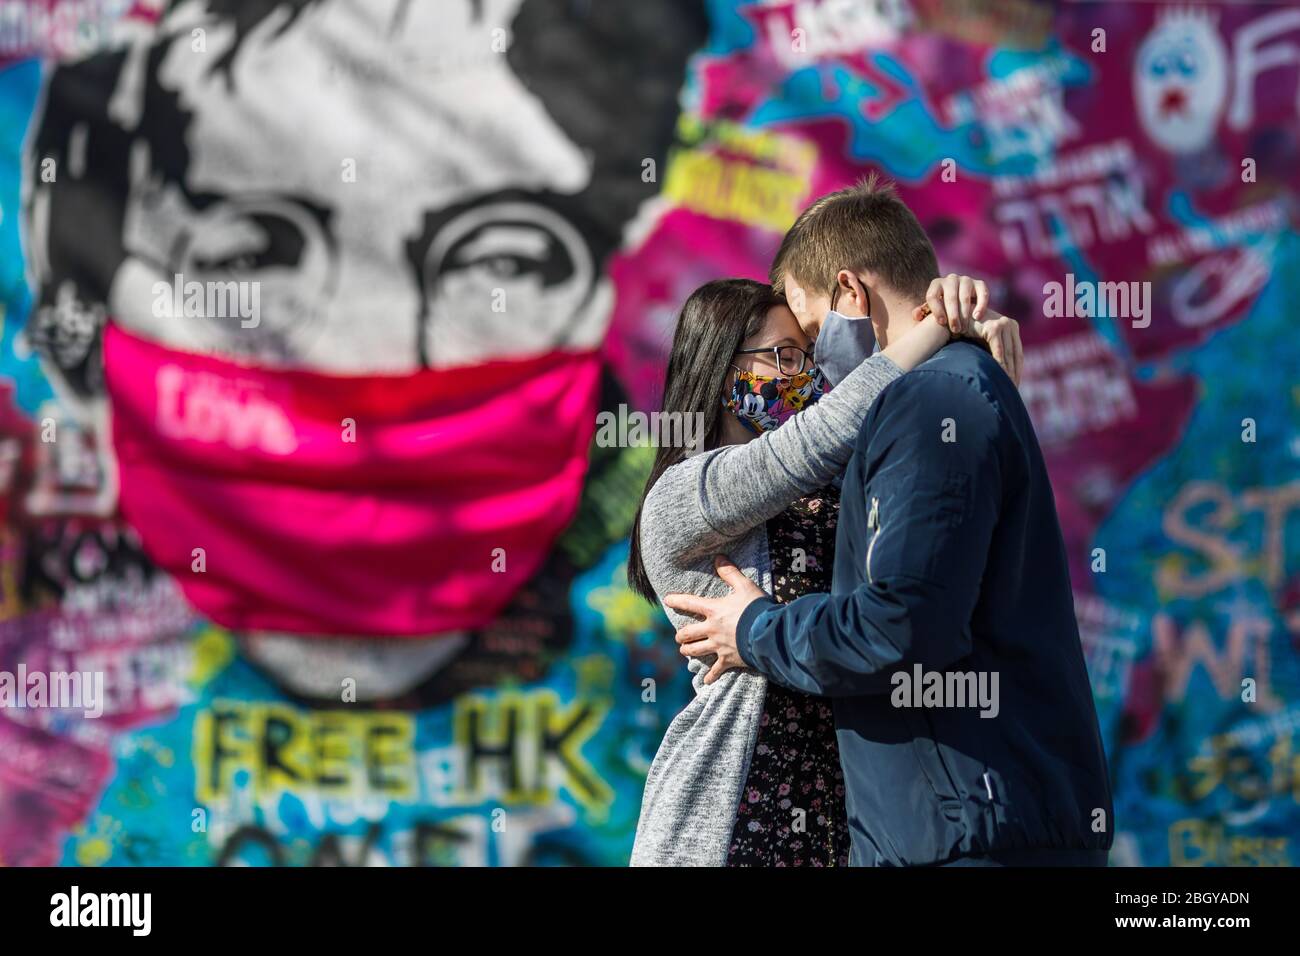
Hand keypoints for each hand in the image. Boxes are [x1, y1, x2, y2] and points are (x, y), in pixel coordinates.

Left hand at [662, 556, 764, 684]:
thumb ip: (730, 572)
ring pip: (695, 651)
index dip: (676, 600)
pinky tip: (706, 681)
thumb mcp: (745, 586)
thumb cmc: (757, 608)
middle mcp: (711, 629)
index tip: (667, 600)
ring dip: (688, 651)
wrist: (769, 633)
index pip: (689, 603)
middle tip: (680, 636)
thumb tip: (718, 557)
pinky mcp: (728, 660)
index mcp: (714, 611)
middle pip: (687, 634)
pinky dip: (710, 676)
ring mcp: (718, 646)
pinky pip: (716, 671)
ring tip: (686, 651)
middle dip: (681, 636)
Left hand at [924, 274, 988, 335]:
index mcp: (936, 284)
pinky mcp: (979, 284)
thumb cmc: (943, 310)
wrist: (961, 304)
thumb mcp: (931, 311)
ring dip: (964, 314)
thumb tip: (916, 315)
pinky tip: (977, 317)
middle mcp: (950, 279)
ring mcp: (965, 280)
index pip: (932, 295)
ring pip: (964, 297)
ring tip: (964, 328)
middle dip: (952, 315)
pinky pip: (982, 293)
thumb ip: (922, 313)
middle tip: (955, 330)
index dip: (936, 310)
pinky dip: (981, 305)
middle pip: (950, 297)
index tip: (941, 323)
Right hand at [970, 310, 1022, 385]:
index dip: (1017, 370)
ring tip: (1006, 386)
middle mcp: (1010, 324)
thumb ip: (995, 350)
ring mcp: (1003, 324)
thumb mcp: (984, 341)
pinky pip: (998, 350)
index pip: (1017, 353)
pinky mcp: (994, 327)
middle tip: (1012, 389)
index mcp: (1012, 327)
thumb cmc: (966, 332)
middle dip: (1013, 373)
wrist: (953, 317)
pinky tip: (998, 375)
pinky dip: (999, 363)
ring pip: (1008, 353)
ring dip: (1007, 371)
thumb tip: (1003, 372)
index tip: (1015, 385)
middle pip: (1015, 354)